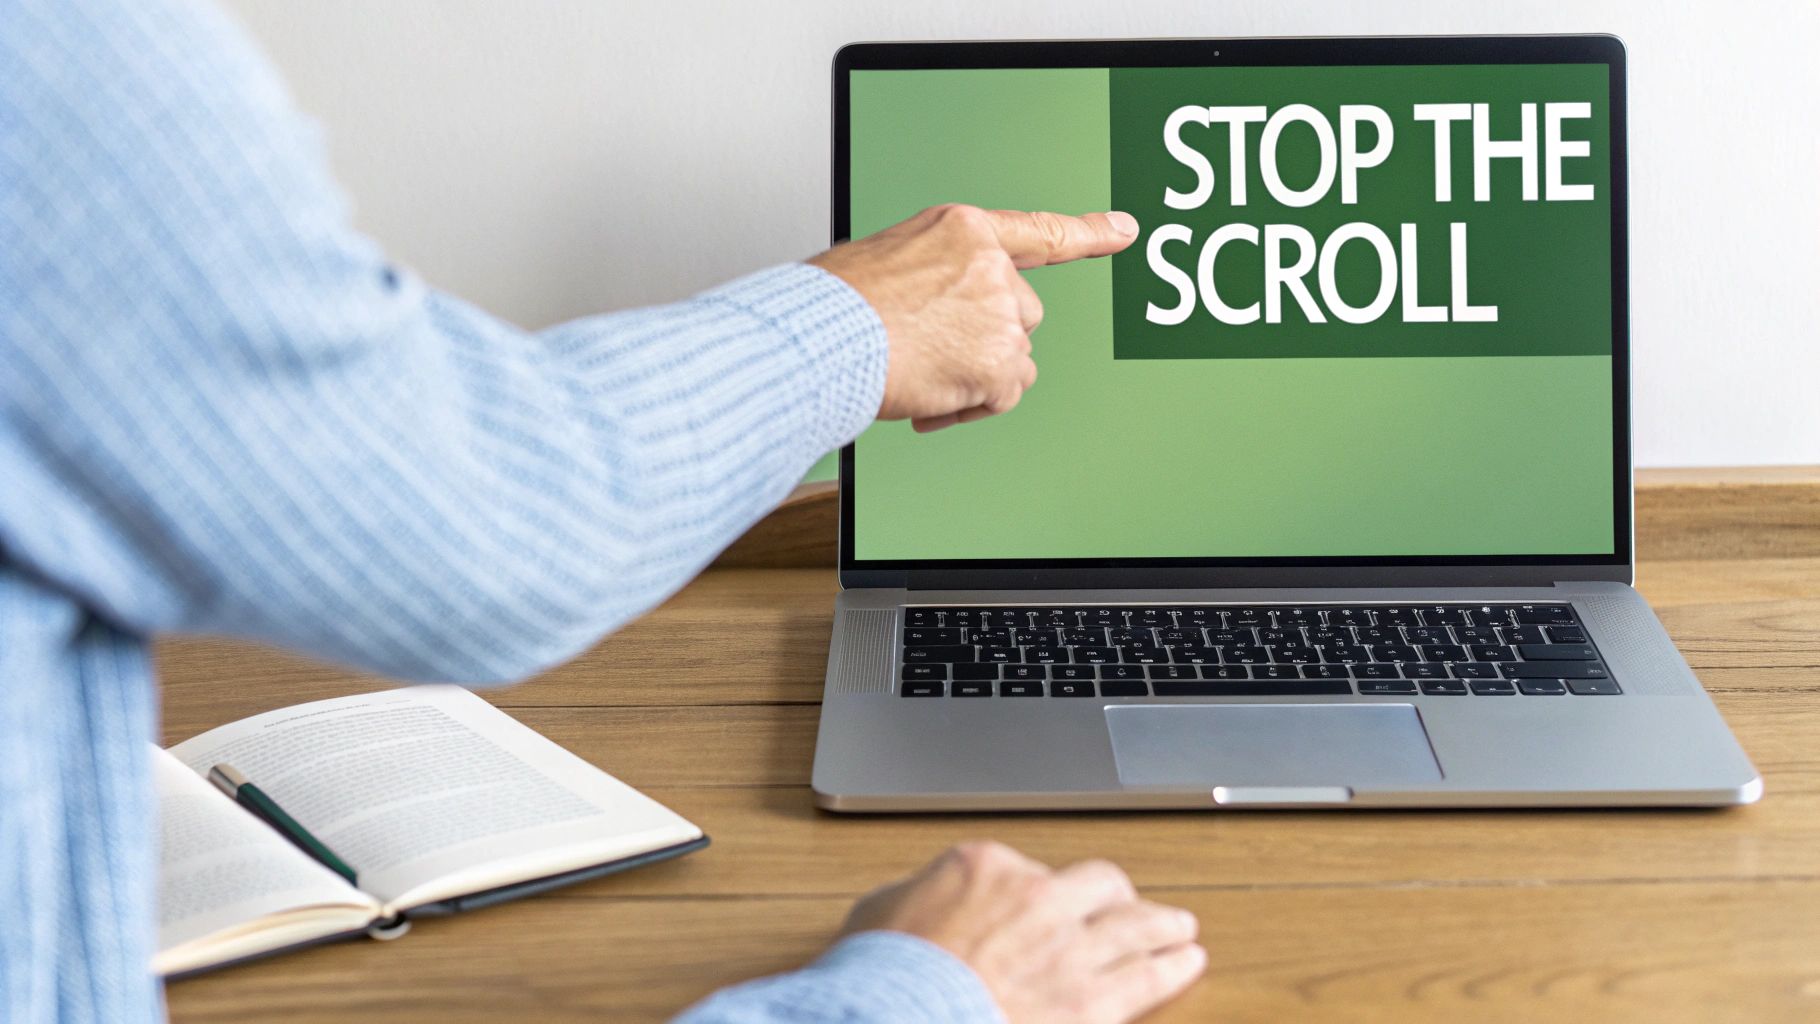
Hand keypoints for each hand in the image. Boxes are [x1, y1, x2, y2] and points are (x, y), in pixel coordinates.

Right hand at [809, 204, 1137, 431]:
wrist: (822, 336)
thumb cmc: (834, 304)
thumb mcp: (891, 261)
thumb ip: (937, 275)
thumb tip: (945, 318)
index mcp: (963, 230)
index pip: (1039, 232)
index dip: (1089, 232)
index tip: (1125, 230)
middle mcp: (990, 266)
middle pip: (1023, 314)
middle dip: (988, 339)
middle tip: (935, 353)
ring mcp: (999, 314)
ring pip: (1015, 359)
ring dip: (979, 375)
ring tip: (924, 376)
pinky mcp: (999, 362)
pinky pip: (1004, 395)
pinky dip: (971, 406)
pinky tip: (932, 398)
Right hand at [840, 841, 1205, 1022]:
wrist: (896, 1020)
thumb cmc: (881, 978)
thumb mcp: (878, 915)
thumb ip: (913, 900)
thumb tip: (917, 905)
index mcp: (985, 868)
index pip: (1032, 870)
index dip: (1044, 892)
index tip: (1048, 907)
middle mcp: (1036, 897)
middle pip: (1099, 884)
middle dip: (1115, 897)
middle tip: (1128, 906)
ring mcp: (1069, 947)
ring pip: (1136, 924)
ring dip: (1162, 924)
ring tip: (1181, 927)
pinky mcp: (1092, 999)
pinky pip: (1149, 974)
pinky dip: (1174, 965)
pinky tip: (1188, 960)